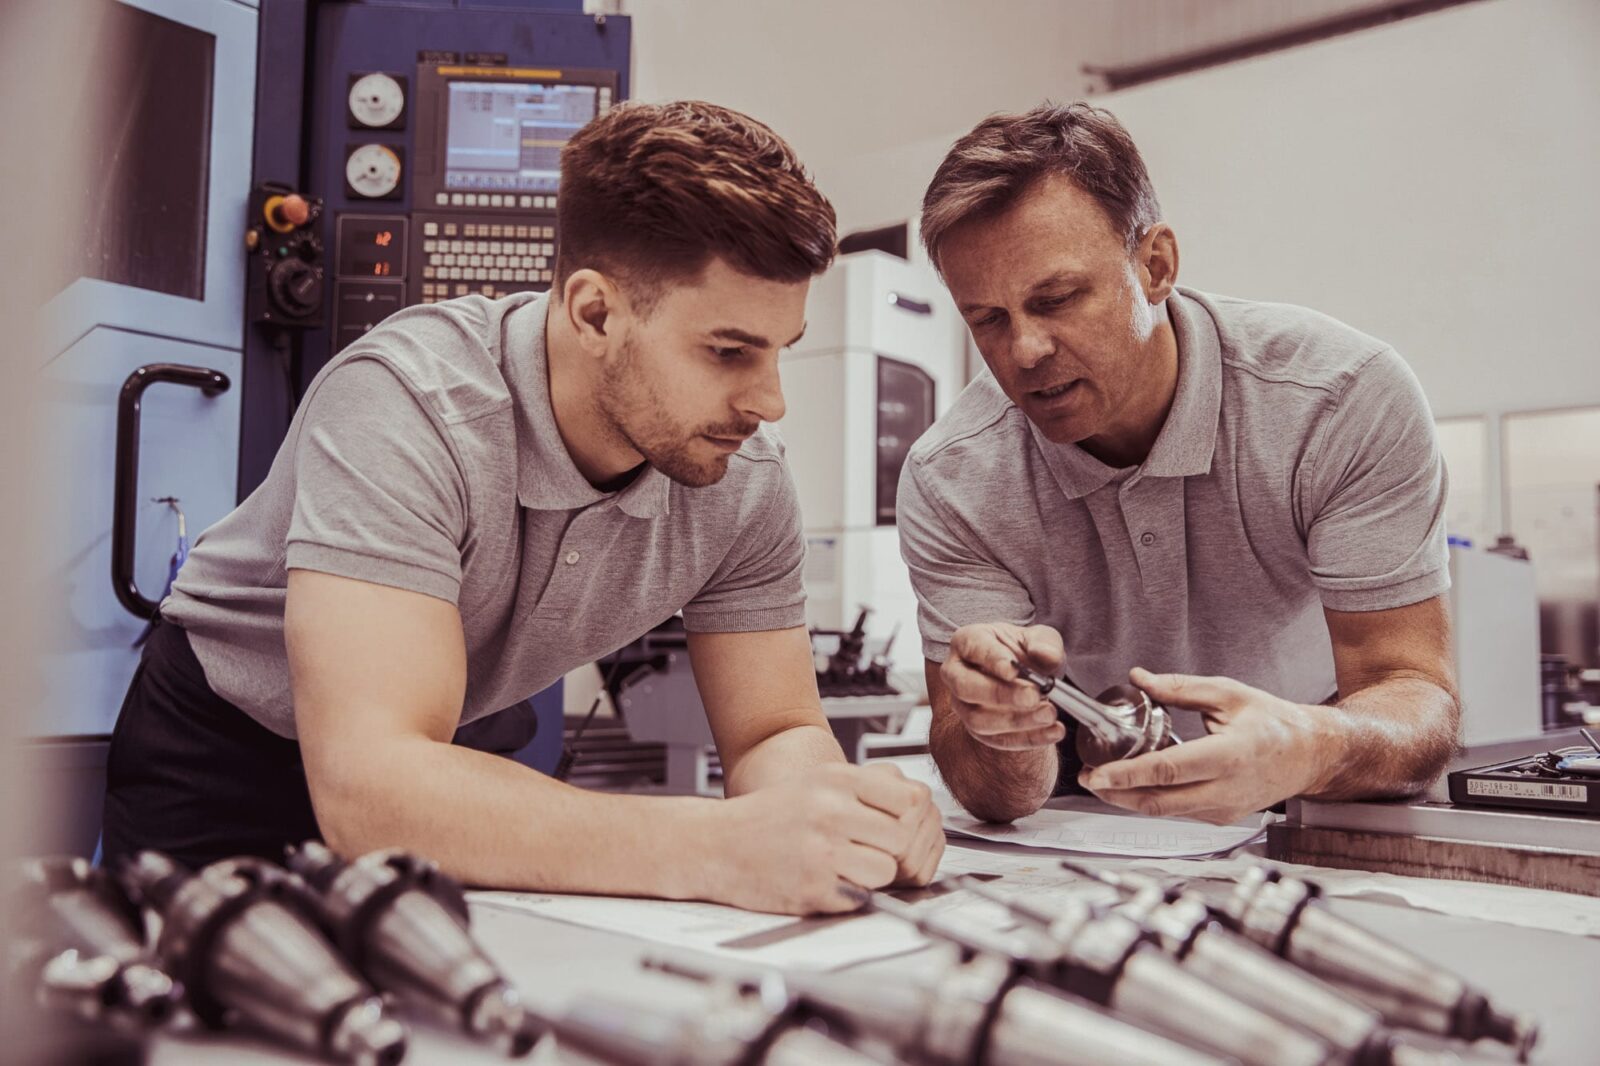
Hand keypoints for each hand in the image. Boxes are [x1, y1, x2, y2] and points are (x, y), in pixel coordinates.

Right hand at [710, 762, 941, 914]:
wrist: (716, 844)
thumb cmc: (770, 815)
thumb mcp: (818, 782)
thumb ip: (866, 789)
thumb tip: (920, 805)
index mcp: (836, 779)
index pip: (910, 797)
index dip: (908, 816)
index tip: (894, 825)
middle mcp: (831, 810)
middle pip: (902, 837)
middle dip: (892, 850)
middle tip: (870, 851)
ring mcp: (822, 851)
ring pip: (886, 870)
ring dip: (874, 875)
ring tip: (848, 867)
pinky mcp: (814, 887)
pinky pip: (860, 896)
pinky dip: (851, 894)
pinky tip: (827, 880)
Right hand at [941, 623, 1067, 750]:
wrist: (1027, 680)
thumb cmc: (1026, 652)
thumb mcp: (1040, 639)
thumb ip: (1045, 644)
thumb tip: (1046, 655)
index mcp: (967, 641)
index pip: (973, 647)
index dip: (992, 659)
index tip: (1014, 670)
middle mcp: (956, 674)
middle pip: (965, 687)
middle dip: (1000, 694)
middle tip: (1033, 696)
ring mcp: (963, 705)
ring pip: (978, 719)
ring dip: (1016, 721)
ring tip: (1049, 714)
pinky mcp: (977, 731)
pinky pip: (997, 740)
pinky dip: (1028, 738)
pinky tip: (1054, 731)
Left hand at [1078, 668, 1327, 824]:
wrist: (1310, 755)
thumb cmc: (1273, 722)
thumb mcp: (1228, 694)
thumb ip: (1180, 688)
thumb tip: (1139, 678)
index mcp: (1229, 756)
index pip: (1168, 771)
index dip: (1128, 775)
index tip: (1097, 773)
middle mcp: (1226, 790)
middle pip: (1159, 802)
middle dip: (1116, 794)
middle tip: (1087, 778)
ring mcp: (1224, 810)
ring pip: (1166, 812)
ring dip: (1129, 799)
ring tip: (1101, 781)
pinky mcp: (1222, 818)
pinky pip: (1178, 813)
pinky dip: (1151, 801)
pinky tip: (1132, 786)